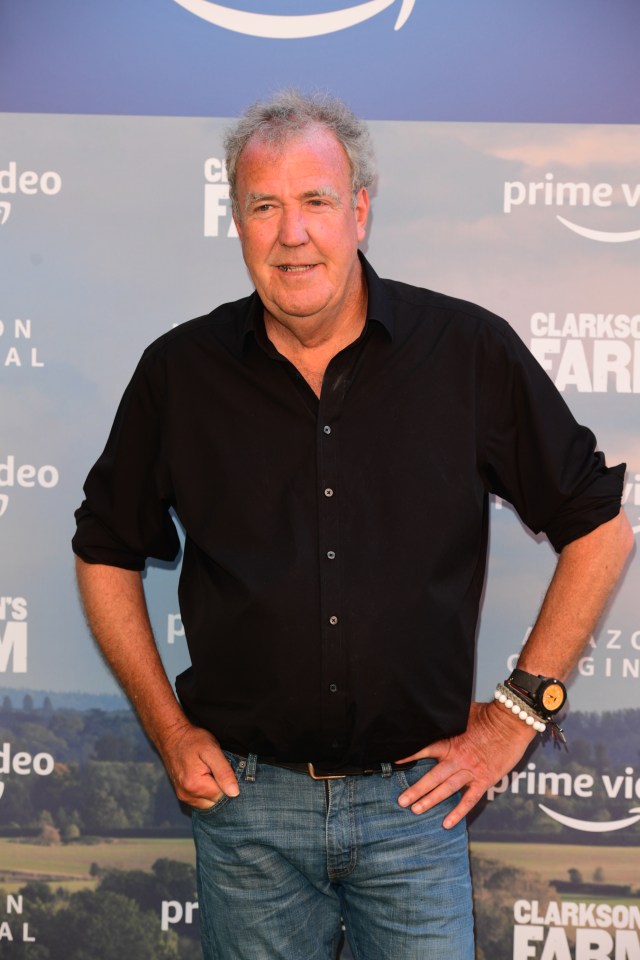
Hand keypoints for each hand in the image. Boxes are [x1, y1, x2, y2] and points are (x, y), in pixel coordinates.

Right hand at [159, 721, 239, 809]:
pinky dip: (205, 792)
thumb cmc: (193, 740)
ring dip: (212, 790)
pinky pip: (200, 801)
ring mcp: (183, 796)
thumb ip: (224, 772)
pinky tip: (204, 777)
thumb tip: (234, 793)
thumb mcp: (212, 750)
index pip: (223, 796)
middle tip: (215, 769)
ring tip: (209, 771)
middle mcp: (188, 795)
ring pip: (208, 803)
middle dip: (220, 788)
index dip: (227, 782)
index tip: (222, 768)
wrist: (173, 736)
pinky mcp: (182, 794)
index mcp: (196, 786)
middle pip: (215, 802)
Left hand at [396, 700, 535, 828]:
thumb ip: (448, 718)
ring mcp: (470, 771)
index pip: (425, 750)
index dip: (410, 757)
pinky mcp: (484, 780)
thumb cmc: (489, 715)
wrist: (512, 722)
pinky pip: (469, 799)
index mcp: (451, 742)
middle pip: (432, 776)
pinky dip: (458, 812)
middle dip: (415, 789)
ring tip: (415, 810)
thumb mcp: (463, 713)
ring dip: (430, 801)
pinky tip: (446, 823)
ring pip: (446, 789)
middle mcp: (457, 758)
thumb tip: (433, 710)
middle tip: (401, 801)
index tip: (395, 763)